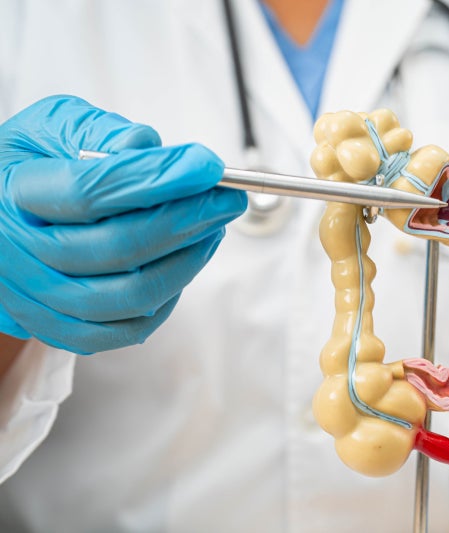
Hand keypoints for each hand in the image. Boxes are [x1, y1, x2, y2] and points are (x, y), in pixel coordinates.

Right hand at [0, 95, 245, 353]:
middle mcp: (16, 252)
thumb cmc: (35, 163)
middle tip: (228, 198)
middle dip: (187, 220)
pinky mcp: (58, 326)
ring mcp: (36, 296)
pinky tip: (185, 262)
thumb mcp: (55, 127)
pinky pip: (126, 329)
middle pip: (118, 247)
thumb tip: (148, 150)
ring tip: (212, 228)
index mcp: (11, 192)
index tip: (208, 166)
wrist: (0, 214)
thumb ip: (100, 134)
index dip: (158, 179)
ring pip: (129, 295)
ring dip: (186, 261)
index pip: (91, 191)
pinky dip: (167, 298)